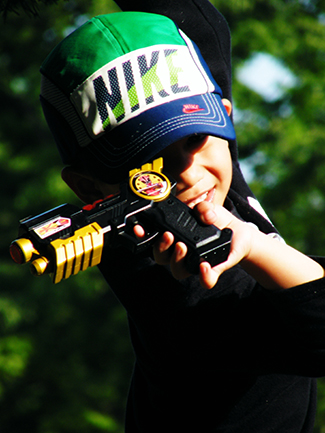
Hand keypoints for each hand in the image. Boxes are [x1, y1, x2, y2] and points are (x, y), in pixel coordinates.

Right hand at [134, 201, 255, 288]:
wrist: (239, 232)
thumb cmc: (217, 220)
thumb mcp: (208, 209)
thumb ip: (203, 208)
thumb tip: (202, 213)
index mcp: (174, 237)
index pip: (152, 240)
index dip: (141, 237)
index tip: (138, 230)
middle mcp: (180, 253)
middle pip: (161, 258)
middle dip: (160, 248)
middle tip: (168, 236)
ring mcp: (194, 264)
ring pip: (177, 271)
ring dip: (176, 260)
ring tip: (183, 246)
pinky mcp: (212, 271)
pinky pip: (205, 280)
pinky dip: (204, 276)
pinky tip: (204, 266)